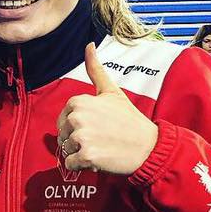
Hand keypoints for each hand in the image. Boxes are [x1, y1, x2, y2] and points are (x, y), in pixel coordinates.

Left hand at [57, 43, 158, 175]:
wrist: (148, 146)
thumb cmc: (129, 120)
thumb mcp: (111, 91)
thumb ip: (95, 70)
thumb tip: (89, 45)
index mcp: (78, 101)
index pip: (63, 120)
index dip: (77, 126)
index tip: (97, 126)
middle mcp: (77, 117)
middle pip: (62, 136)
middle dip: (77, 141)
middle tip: (100, 138)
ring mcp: (81, 137)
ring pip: (66, 151)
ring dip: (80, 153)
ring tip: (101, 147)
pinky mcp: (86, 156)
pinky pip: (70, 165)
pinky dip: (82, 166)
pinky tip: (99, 158)